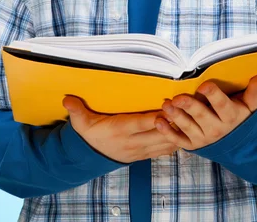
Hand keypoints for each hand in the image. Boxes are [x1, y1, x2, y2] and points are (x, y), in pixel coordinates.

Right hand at [63, 96, 179, 163]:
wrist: (91, 158)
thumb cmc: (90, 135)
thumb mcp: (81, 123)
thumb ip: (76, 110)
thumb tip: (66, 99)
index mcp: (120, 130)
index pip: (140, 123)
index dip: (155, 117)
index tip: (166, 106)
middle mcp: (133, 141)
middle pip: (158, 133)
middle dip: (173, 121)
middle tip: (185, 107)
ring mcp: (141, 150)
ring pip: (165, 142)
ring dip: (178, 131)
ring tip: (190, 117)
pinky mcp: (146, 154)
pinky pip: (165, 150)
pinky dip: (176, 141)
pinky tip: (186, 131)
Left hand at [154, 73, 256, 149]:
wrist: (238, 146)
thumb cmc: (242, 119)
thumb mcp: (249, 106)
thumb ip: (254, 91)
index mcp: (230, 116)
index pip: (221, 104)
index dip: (213, 95)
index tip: (204, 85)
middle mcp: (216, 129)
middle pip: (201, 116)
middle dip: (188, 106)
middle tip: (177, 98)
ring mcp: (203, 139)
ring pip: (187, 127)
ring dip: (175, 116)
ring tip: (165, 105)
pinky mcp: (193, 145)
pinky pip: (178, 140)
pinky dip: (167, 131)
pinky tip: (158, 121)